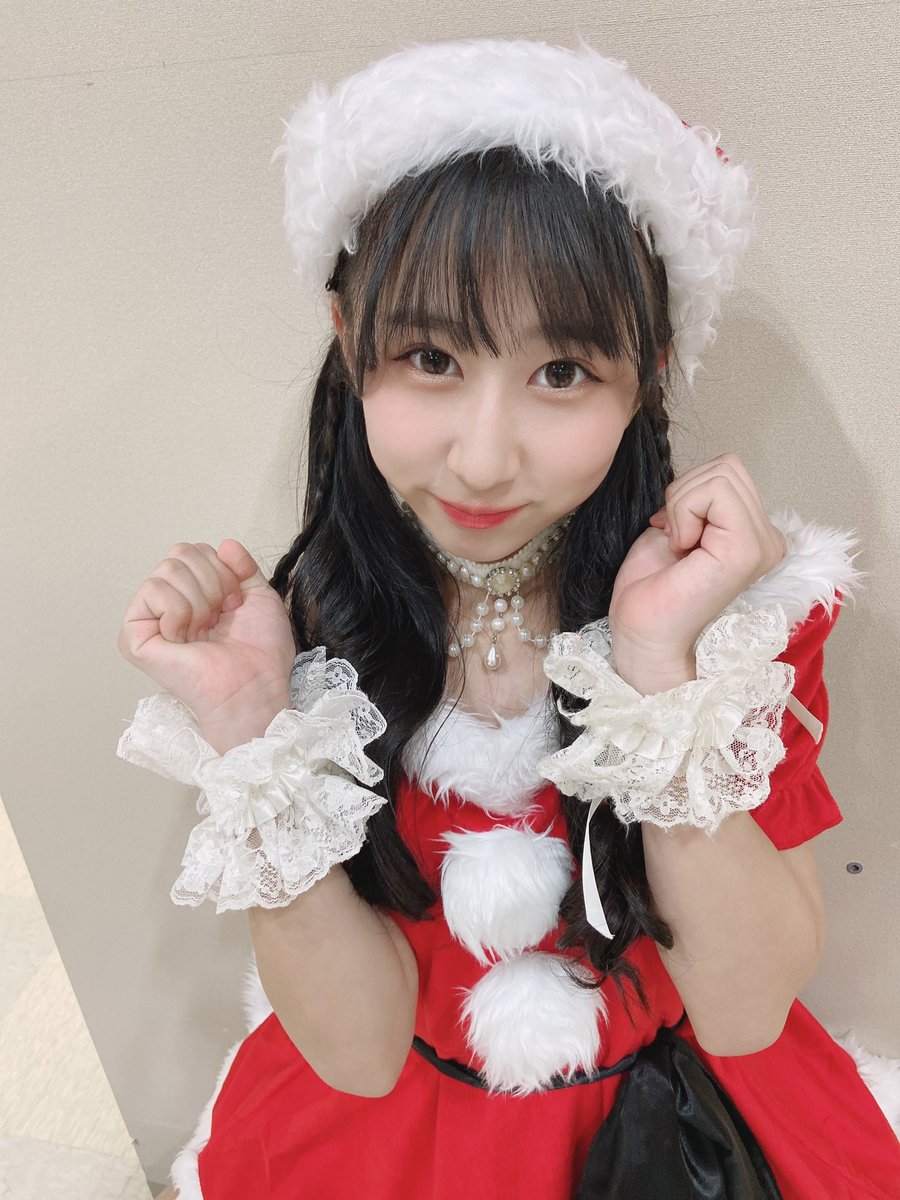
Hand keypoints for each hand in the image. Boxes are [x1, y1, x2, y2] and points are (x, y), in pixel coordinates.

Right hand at [117, 540, 296, 725]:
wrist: (254, 686)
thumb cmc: (260, 654)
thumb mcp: (260, 596)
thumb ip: (242, 566)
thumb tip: (225, 544)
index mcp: (193, 595)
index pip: (195, 549)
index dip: (224, 571)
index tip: (234, 604)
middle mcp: (168, 604)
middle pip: (179, 553)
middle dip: (212, 581)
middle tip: (220, 617)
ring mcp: (149, 619)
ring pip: (168, 569)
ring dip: (199, 599)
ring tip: (205, 629)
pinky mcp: (134, 636)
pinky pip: (153, 591)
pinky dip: (179, 611)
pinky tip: (185, 637)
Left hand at [608, 454, 786, 661]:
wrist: (642, 634)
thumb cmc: (651, 590)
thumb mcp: (676, 528)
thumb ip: (697, 500)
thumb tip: (697, 480)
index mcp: (753, 534)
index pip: (728, 470)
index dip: (688, 493)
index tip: (672, 533)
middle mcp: (768, 539)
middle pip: (727, 466)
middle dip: (685, 493)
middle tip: (674, 538)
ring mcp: (762, 544)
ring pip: (721, 474)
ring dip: (683, 503)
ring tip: (679, 546)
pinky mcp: (747, 549)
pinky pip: (716, 491)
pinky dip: (684, 511)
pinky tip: (681, 549)